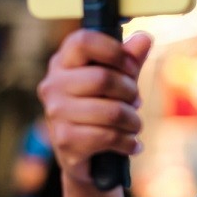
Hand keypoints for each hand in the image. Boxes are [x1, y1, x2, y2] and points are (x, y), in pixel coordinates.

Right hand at [37, 30, 153, 183]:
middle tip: (136, 102)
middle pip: (103, 78)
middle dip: (130, 93)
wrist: (87, 158)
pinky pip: (108, 136)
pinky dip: (128, 142)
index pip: (84, 41)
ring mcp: (55, 113)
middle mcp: (52, 84)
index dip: (115, 52)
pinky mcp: (65, 140)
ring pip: (111, 111)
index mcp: (63, 62)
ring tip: (135, 126)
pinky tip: (131, 144)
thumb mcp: (118, 80)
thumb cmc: (101, 109)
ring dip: (133, 121)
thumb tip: (144, 38)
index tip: (131, 68)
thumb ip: (130, 59)